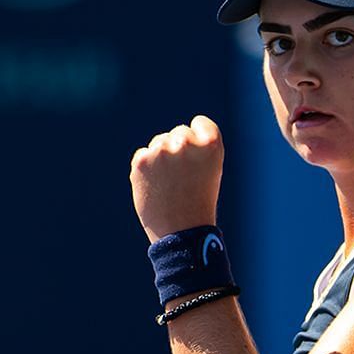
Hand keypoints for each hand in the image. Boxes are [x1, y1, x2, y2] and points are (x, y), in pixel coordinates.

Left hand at [132, 115, 224, 241]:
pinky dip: (147, 169)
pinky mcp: (142, 160)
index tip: (198, 157)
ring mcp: (162, 150)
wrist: (182, 231)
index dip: (199, 139)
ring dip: (162, 158)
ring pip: (159, 143)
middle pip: (179, 132)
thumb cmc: (200, 201)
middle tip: (184, 177)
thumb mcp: (211, 170)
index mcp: (211, 144)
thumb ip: (197, 148)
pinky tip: (157, 185)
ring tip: (170, 183)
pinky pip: (143, 155)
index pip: (200, 123)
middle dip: (179, 149)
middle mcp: (187, 142)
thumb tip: (172, 137)